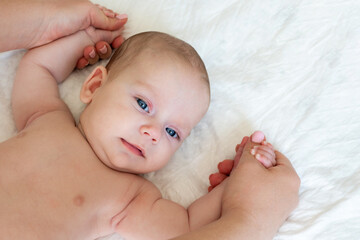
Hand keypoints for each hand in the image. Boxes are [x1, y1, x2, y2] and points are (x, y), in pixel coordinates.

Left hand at [0, 0, 126, 51]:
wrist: (37, 28)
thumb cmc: (60, 15)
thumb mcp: (88, 12)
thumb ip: (107, 19)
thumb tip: (124, 20)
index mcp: (90, 15)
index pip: (110, 25)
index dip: (116, 33)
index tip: (119, 40)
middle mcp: (85, 28)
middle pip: (105, 40)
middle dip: (106, 46)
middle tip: (101, 47)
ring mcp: (78, 42)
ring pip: (96, 52)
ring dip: (95, 54)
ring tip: (86, 52)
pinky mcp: (71, 54)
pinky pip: (85, 60)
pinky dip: (84, 60)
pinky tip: (79, 60)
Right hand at [221, 135, 299, 238]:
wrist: (241, 231)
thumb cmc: (247, 195)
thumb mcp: (247, 164)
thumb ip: (252, 148)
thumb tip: (259, 133)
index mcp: (290, 177)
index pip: (274, 154)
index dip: (256, 149)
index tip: (241, 149)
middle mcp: (289, 193)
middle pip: (265, 169)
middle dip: (243, 164)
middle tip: (228, 163)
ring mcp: (280, 207)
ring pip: (258, 183)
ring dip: (238, 177)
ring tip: (220, 178)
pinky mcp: (269, 217)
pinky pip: (256, 196)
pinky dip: (243, 190)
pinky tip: (226, 191)